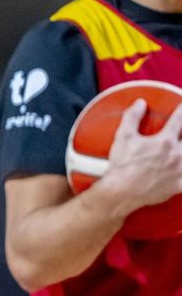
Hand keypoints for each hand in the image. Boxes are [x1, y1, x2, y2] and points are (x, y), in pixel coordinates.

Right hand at [99, 99, 181, 214]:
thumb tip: (139, 103)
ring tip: (181, 152)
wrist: (121, 192)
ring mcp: (179, 171)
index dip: (181, 112)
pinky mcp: (178, 185)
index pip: (179, 120)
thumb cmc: (121, 166)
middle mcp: (177, 155)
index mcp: (165, 141)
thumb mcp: (123, 137)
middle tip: (180, 134)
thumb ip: (132, 117)